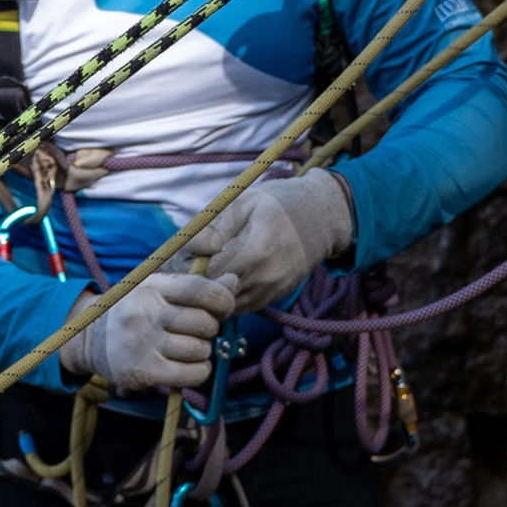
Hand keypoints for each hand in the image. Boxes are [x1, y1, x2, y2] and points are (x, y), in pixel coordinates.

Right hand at [60, 264, 235, 393]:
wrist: (91, 338)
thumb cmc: (136, 311)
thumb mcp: (159, 290)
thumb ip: (197, 286)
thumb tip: (233, 282)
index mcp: (152, 286)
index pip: (201, 290)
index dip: (223, 300)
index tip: (222, 309)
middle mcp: (146, 312)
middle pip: (205, 323)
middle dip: (210, 329)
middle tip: (198, 332)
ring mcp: (143, 343)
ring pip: (201, 350)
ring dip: (203, 352)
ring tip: (188, 349)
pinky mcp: (144, 371)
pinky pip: (193, 374)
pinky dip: (199, 371)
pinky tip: (189, 366)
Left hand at [202, 168, 354, 310]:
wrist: (324, 215)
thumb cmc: (281, 201)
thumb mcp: (245, 202)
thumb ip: (215, 228)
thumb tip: (191, 249)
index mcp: (255, 251)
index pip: (208, 275)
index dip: (189, 268)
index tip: (182, 256)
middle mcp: (266, 278)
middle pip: (216, 293)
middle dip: (198, 281)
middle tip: (191, 263)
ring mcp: (273, 290)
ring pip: (228, 305)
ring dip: (213, 290)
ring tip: (208, 268)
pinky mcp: (276, 296)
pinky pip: (244, 305)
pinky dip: (230, 294)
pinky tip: (227, 275)